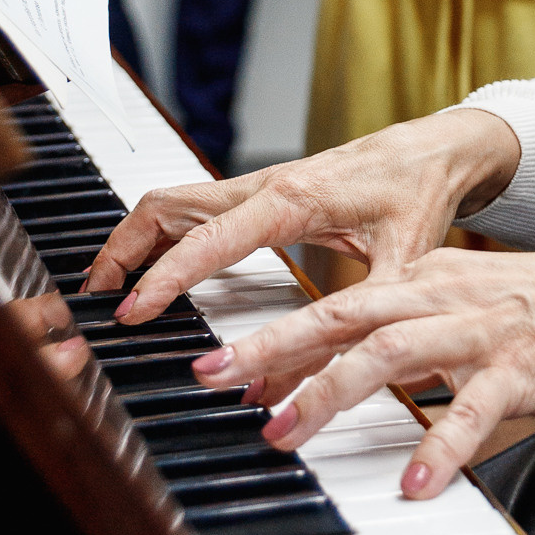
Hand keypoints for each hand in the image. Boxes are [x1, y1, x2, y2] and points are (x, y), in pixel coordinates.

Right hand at [81, 107, 524, 317]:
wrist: (438, 149)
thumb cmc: (419, 194)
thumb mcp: (399, 268)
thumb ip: (350, 328)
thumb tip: (293, 385)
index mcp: (291, 200)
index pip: (206, 239)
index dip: (163, 278)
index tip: (132, 312)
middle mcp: (265, 185)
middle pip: (167, 207)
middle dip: (123, 249)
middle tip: (97, 299)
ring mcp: (259, 185)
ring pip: (174, 202)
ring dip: (135, 239)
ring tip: (110, 286)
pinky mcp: (262, 191)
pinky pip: (195, 207)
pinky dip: (162, 233)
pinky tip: (155, 266)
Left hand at [193, 247, 534, 497]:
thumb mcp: (461, 304)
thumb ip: (403, 333)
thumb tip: (334, 376)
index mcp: (423, 280)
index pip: (333, 305)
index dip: (273, 337)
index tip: (220, 369)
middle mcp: (440, 297)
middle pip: (341, 316)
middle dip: (271, 348)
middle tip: (214, 379)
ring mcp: (478, 331)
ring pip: (390, 354)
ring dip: (330, 393)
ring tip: (287, 432)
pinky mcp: (519, 369)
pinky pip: (472, 412)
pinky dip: (439, 447)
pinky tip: (413, 483)